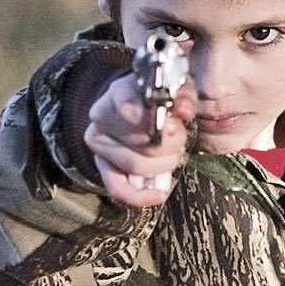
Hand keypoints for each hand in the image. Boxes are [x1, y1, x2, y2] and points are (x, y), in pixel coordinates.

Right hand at [84, 74, 196, 206]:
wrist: (137, 106)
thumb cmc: (159, 98)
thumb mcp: (176, 89)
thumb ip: (184, 97)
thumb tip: (184, 112)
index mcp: (119, 93)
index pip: (129, 108)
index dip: (155, 122)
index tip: (174, 125)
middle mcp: (102, 117)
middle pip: (142, 142)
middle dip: (171, 144)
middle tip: (179, 136)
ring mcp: (99, 143)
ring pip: (137, 166)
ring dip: (164, 164)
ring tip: (173, 152)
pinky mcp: (103, 165)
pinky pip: (117, 188)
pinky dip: (140, 196)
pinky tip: (159, 195)